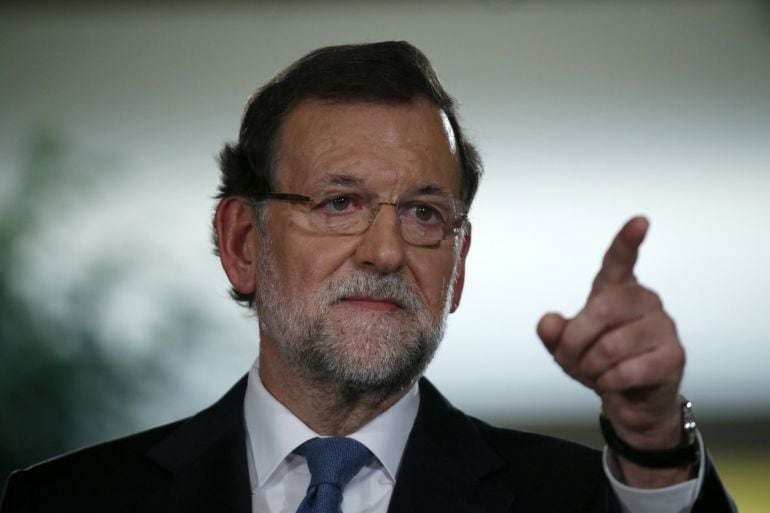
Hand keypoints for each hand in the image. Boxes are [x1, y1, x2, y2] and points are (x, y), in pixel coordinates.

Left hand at [537, 217, 689, 485]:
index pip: (621, 260)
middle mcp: (645, 300)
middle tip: (569, 359)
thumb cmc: (598, 362)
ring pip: (612, 345)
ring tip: (595, 372)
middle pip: (602, 309)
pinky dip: (608, 382)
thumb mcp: (566, 347)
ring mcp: (663, 327)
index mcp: (617, 290)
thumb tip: (549, 322)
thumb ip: (552, 333)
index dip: (627, 241)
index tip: (640, 221)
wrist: (631, 400)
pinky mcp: (673, 356)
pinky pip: (627, 370)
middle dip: (574, 341)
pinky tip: (613, 382)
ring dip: (590, 366)